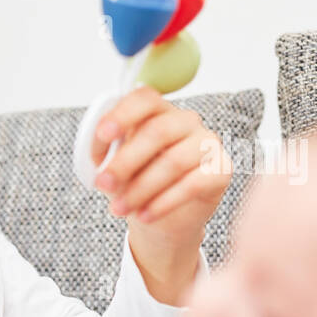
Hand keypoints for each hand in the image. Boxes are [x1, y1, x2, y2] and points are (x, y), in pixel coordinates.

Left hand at [90, 85, 231, 247]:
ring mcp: (207, 144)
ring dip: (140, 189)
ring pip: (173, 161)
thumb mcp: (112, 165)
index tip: (103, 134)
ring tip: (118, 208)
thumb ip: (103, 150)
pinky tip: (144, 216)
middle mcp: (185, 122)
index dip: (123, 114)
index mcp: (157, 112)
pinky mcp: (220, 171)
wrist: (161, 217)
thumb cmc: (135, 182)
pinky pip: (192, 185)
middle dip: (124, 161)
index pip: (145, 99)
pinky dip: (163, 203)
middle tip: (103, 183)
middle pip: (157, 131)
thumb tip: (96, 145)